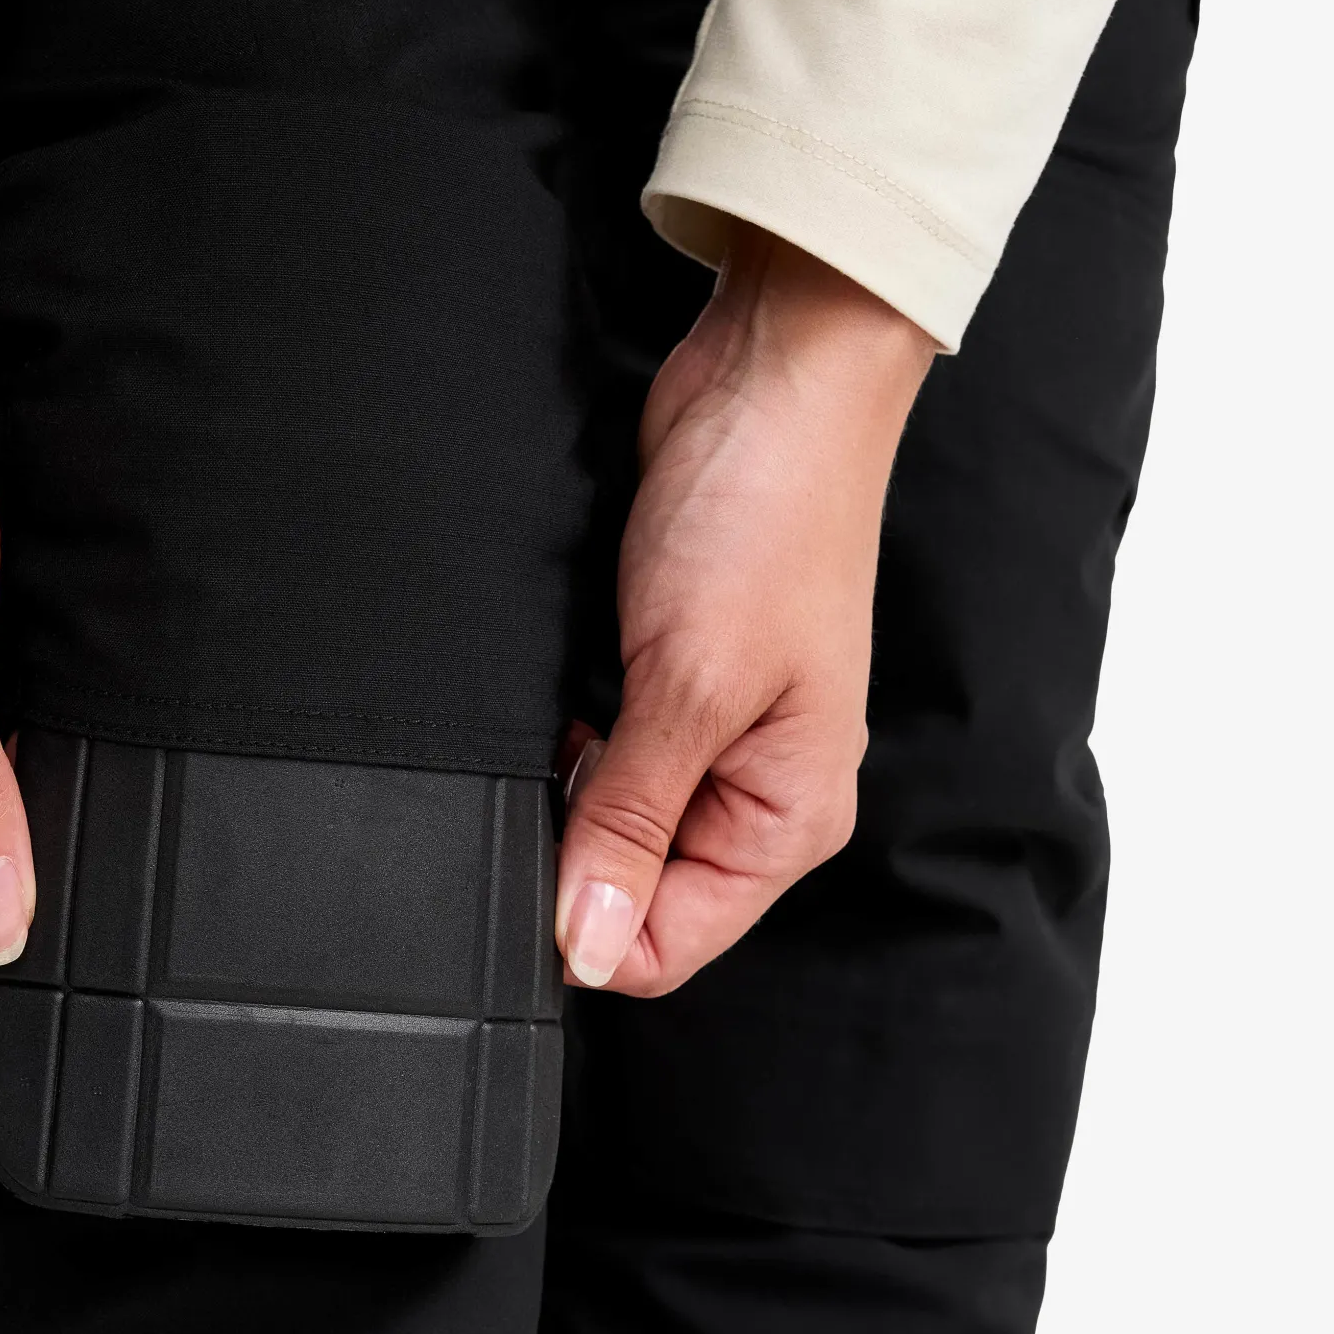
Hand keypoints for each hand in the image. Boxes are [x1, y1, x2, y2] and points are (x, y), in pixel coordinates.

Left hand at [555, 226, 933, 994]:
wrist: (767, 387)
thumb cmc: (768, 520)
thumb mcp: (688, 690)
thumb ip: (630, 824)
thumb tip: (584, 942)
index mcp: (790, 820)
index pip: (670, 946)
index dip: (590, 924)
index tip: (543, 854)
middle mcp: (755, 796)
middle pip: (637, 892)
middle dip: (580, 840)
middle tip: (581, 746)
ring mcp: (713, 743)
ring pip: (611, 825)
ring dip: (574, 783)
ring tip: (592, 698)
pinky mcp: (672, 691)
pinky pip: (604, 758)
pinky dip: (574, 734)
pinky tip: (583, 680)